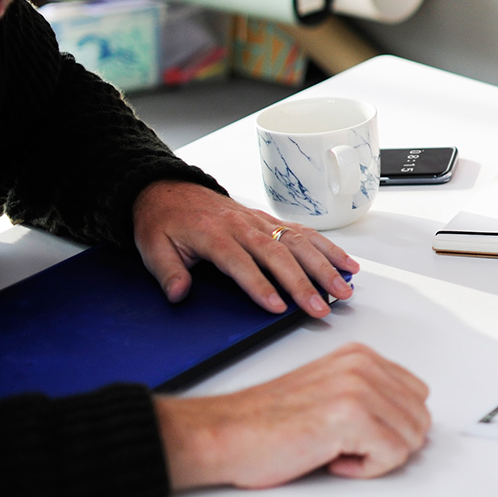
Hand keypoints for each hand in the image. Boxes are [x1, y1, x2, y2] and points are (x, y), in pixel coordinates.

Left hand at [133, 179, 357, 318]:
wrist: (169, 190)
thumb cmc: (164, 221)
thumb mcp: (152, 247)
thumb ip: (167, 271)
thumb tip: (178, 293)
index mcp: (214, 234)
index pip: (241, 262)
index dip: (259, 285)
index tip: (277, 306)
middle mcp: (243, 226)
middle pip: (279, 254)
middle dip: (303, 282)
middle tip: (320, 306)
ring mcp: (260, 222)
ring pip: (299, 243)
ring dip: (324, 266)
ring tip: (342, 288)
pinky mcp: (270, 221)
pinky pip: (304, 233)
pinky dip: (328, 248)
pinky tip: (345, 263)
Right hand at [155, 343, 430, 488]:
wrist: (222, 434)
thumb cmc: (265, 423)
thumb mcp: (329, 393)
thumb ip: (369, 396)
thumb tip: (407, 422)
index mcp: (360, 357)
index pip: (417, 395)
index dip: (393, 426)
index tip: (358, 434)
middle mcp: (363, 366)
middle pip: (419, 418)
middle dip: (390, 443)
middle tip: (347, 448)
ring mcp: (358, 388)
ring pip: (411, 439)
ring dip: (376, 457)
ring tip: (336, 451)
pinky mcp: (350, 416)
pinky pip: (392, 455)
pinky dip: (366, 469)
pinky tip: (331, 459)